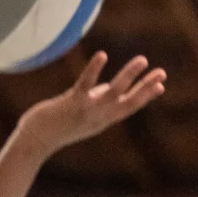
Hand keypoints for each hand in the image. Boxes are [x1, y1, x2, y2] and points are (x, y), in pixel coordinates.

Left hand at [14, 51, 165, 159]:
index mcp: (102, 120)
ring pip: (113, 93)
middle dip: (145, 87)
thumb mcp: (83, 114)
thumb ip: (97, 100)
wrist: (35, 141)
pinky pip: (85, 85)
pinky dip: (94, 70)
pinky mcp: (70, 103)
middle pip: (129, 102)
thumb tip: (109, 87)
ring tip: (142, 60)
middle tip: (162, 72)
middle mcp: (98, 118)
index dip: (145, 96)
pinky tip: (103, 55)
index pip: (129, 107)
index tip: (161, 85)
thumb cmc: (57, 125)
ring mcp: (86, 111)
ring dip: (129, 76)